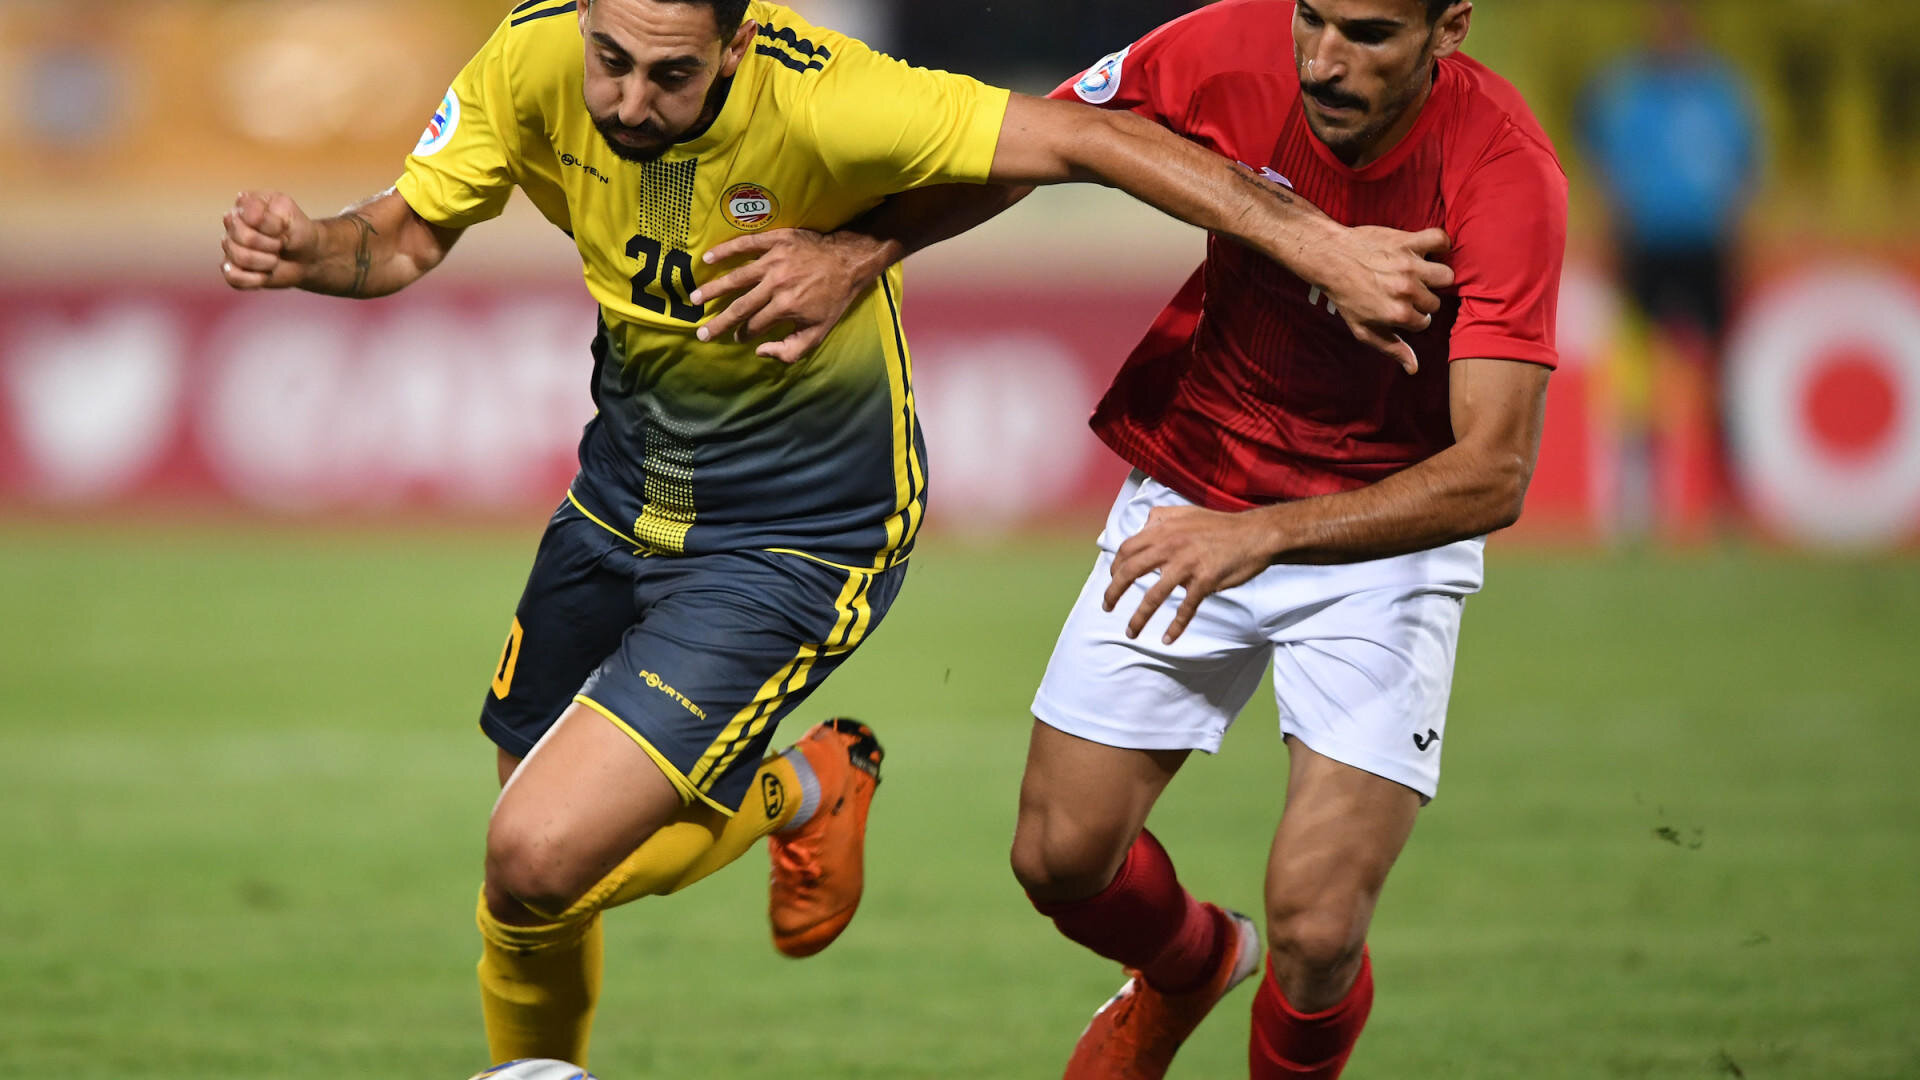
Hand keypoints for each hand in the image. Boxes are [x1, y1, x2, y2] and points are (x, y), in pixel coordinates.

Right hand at [221, 191, 317, 289]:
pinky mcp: (232, 270)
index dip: (271, 227)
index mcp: (244, 205)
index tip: (283, 228)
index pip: (247, 216)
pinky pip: (233, 277)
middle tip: (281, 244)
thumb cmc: (298, 231)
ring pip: (239, 257)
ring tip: (276, 258)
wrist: (308, 257)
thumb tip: (249, 217)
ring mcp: (230, 247)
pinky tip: (265, 274)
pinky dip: (254, 279)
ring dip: (266, 262)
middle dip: (271, 245)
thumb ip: (267, 212)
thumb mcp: (289, 213)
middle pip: (242, 237)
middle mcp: (232, 225)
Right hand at [691, 229, 874, 362]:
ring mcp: (773, 261)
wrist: (848, 261)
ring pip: (735, 277)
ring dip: (713, 289)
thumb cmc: (833, 299)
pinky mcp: (775, 240)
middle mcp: (776, 284)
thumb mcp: (819, 332)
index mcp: (785, 307)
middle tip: (700, 333)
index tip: (736, 338)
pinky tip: (707, 258)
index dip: (743, 335)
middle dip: (718, 322)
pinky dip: (725, 251)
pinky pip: (745, 245)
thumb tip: (760, 352)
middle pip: (739, 306)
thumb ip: (791, 349)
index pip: (754, 325)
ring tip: (694, 298)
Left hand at [1103, 505, 1274, 643]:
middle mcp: (1170, 546)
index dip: (1115, 567)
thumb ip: (1161, 517)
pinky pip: (1185, 608)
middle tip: (1106, 607)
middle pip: (1130, 572)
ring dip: (1138, 618)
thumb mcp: (1185, 512)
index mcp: (1163, 529)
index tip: (1112, 580)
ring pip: (1153, 596)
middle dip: (1113, 592)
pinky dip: (1175, 627)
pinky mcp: (1205, 581)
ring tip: (1130, 632)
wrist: (1256, 533)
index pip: (1127, 549)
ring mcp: (1187, 564)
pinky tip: (1167, 639)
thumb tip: (1144, 526)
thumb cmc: (1220, 525)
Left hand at [1314, 225, 1454, 374]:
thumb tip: (1414, 368)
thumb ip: (1391, 348)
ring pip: (1446, 276)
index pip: (1424, 322)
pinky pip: (1440, 240)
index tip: (1399, 308)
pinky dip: (1440, 244)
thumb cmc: (1346, 296)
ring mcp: (1409, 265)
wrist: (1330, 259)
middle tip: (1404, 292)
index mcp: (1397, 313)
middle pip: (1435, 302)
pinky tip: (1429, 251)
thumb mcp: (1363, 329)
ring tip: (1419, 276)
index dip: (1412, 317)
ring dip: (1434, 277)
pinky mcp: (1408, 241)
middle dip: (1422, 300)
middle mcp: (1406, 290)